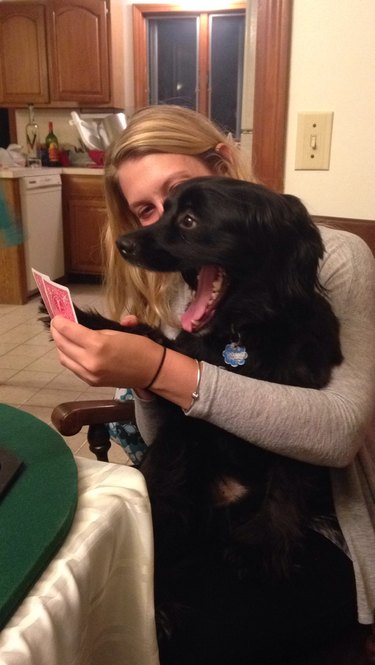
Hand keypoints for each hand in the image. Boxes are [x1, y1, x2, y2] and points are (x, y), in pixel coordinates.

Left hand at [50, 315, 165, 390]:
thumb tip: (79, 325)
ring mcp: (89, 374)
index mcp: (97, 345)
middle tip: (57, 324)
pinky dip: (69, 357)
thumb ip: (96, 329)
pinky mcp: (91, 382)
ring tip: (63, 337)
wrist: (152, 371)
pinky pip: (72, 367)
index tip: (57, 316)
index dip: (59, 322)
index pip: (68, 331)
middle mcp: (89, 361)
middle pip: (62, 345)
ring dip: (60, 346)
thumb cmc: (139, 347)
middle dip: (57, 332)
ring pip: (63, 358)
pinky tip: (73, 350)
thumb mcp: (118, 331)